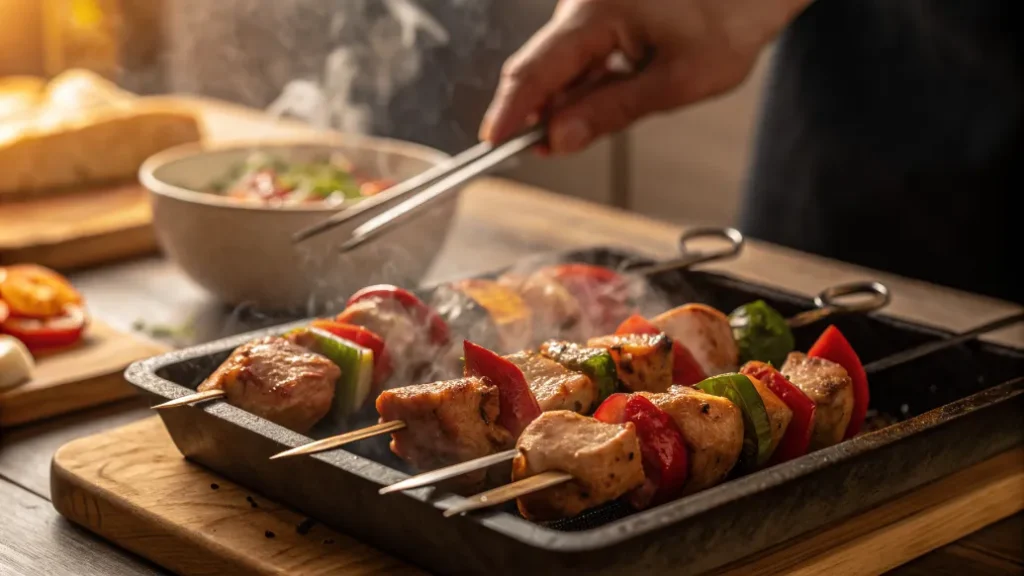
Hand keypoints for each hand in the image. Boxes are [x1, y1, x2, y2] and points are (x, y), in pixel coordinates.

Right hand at [479, 0, 810, 153]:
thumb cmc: (733, 17)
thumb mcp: (678, 80)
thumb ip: (613, 111)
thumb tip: (560, 139)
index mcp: (596, 11)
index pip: (534, 71)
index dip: (508, 114)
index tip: (492, 147)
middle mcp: (583, 2)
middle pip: (543, 70)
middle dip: (546, 114)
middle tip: (557, 150)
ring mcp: (592, 5)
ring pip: (564, 66)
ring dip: (575, 99)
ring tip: (632, 98)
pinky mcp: (604, 10)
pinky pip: (582, 54)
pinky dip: (591, 82)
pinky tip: (627, 84)